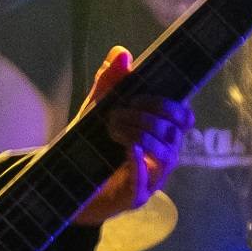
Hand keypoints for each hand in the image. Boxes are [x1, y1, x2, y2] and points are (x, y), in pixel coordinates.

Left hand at [71, 47, 190, 225]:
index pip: (183, 118)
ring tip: (114, 128)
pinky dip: (140, 164)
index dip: (169, 105)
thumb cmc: (92, 146)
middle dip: (150, 117)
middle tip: (118, 112)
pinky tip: (130, 149)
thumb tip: (122, 53)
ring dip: (142, 135)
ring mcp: (152, 179)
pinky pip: (146, 183)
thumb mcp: (97, 110)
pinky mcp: (135, 197)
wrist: (68, 183)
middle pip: (175, 133)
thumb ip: (109, 83)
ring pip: (167, 156)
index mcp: (159, 134)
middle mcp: (162, 156)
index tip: (137, 97)